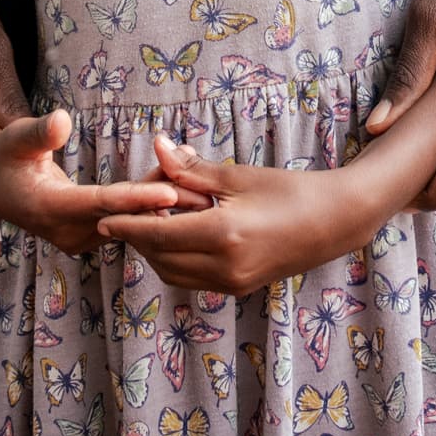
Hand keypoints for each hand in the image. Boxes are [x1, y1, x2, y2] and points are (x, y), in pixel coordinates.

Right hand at [0, 105, 191, 259]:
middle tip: (206, 193)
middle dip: (165, 205)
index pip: (103, 205)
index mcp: (50, 210)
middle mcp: (67, 232)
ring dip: (162, 207)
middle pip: (124, 218)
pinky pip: (125, 221)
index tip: (174, 190)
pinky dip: (149, 206)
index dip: (139, 197)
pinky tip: (180, 188)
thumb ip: (37, 132)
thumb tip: (62, 120)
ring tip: (204, 189)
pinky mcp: (87, 235)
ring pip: (128, 223)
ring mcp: (78, 238)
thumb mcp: (11, 139)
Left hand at [96, 132, 375, 296]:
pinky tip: (178, 235)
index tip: (103, 217)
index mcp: (222, 235)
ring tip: (153, 220)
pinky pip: (191, 278)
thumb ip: (192, 170)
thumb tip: (158, 146)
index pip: (158, 234)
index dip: (128, 226)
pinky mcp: (237, 289)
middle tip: (128, 212)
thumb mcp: (238, 176)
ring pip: (173, 272)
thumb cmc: (288, 191)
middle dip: (139, 236)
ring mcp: (231, 283)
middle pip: (160, 256)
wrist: (333, 222)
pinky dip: (175, 260)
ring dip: (156, 250)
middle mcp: (223, 267)